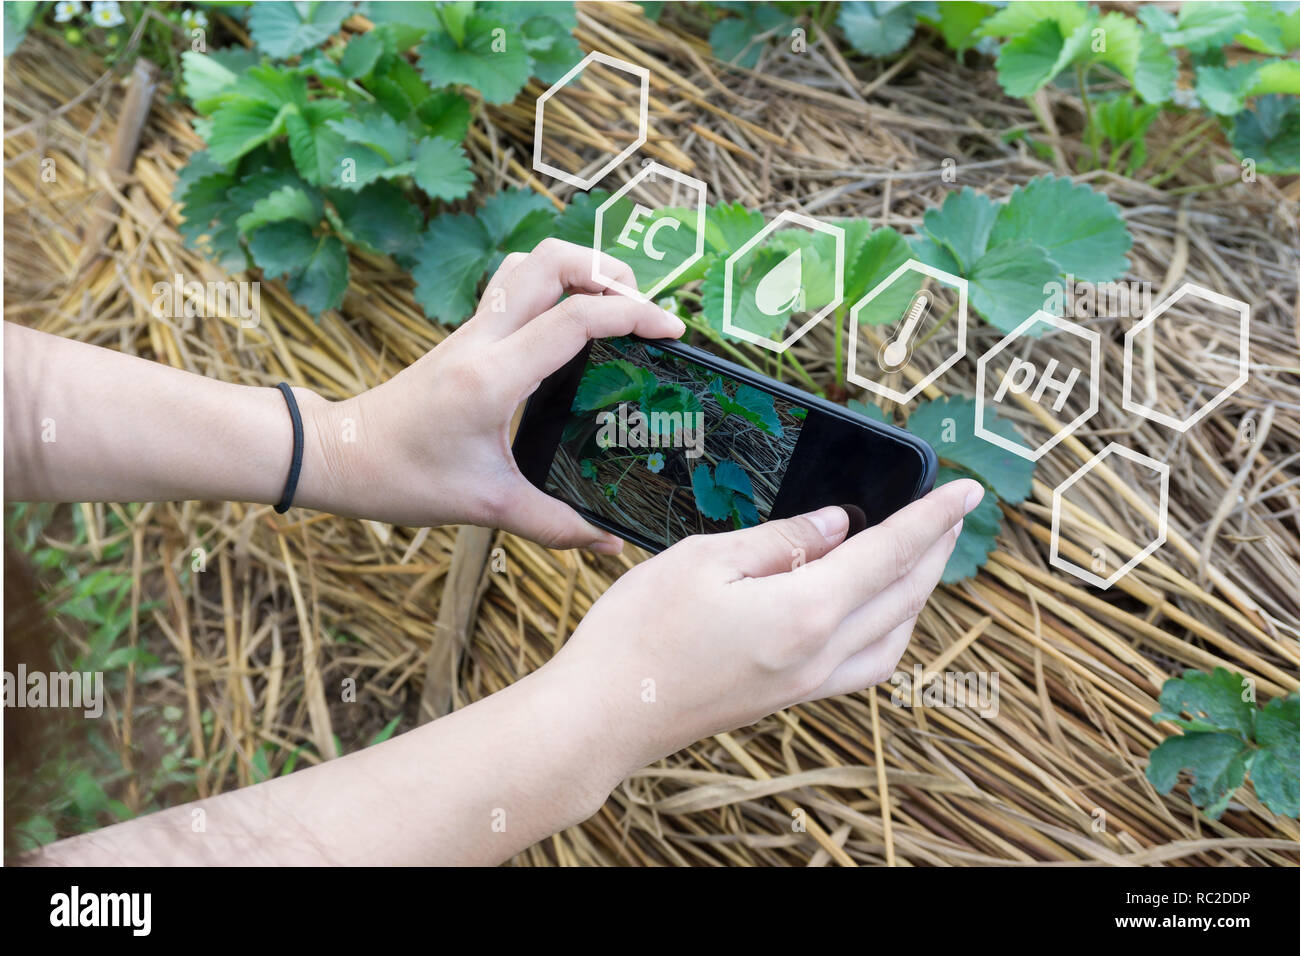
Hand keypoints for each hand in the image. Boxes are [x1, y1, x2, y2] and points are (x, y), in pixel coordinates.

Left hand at [301, 239, 683, 546]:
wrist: (342, 456)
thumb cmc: (404, 477)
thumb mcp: (486, 507)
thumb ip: (556, 525)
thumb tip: (610, 543)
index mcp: (493, 376)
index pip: (575, 319)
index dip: (632, 315)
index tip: (672, 331)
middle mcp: (483, 339)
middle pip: (552, 260)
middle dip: (608, 271)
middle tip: (642, 308)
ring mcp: (472, 330)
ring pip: (530, 262)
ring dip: (578, 268)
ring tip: (614, 305)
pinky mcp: (467, 335)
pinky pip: (516, 286)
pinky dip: (554, 285)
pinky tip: (573, 323)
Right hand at [544, 478, 985, 782]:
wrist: (605, 715)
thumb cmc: (639, 632)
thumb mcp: (704, 560)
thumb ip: (782, 540)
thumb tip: (837, 525)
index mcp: (806, 611)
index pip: (889, 553)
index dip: (932, 516)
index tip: (967, 489)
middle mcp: (821, 654)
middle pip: (903, 595)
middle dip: (936, 549)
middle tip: (954, 512)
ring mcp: (808, 683)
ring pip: (895, 636)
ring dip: (919, 592)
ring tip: (922, 555)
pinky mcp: (789, 697)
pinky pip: (867, 665)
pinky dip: (890, 631)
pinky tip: (875, 613)